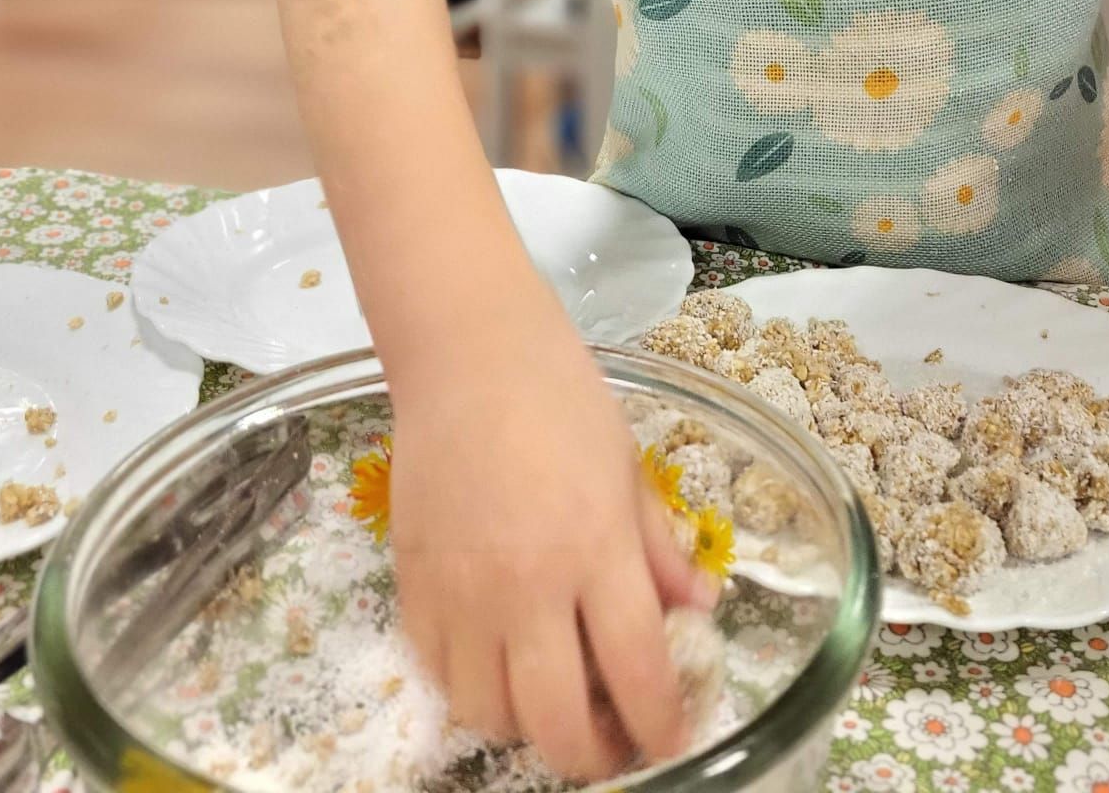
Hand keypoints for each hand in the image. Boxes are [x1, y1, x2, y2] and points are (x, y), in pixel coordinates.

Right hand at [388, 288, 714, 779]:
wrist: (468, 355)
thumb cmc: (562, 396)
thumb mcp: (628, 467)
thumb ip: (658, 548)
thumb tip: (697, 611)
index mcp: (595, 549)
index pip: (637, 672)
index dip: (662, 726)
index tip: (674, 739)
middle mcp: (526, 587)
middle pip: (557, 723)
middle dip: (594, 754)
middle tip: (613, 737)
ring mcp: (461, 593)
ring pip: (488, 714)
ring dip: (528, 724)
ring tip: (554, 697)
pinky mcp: (412, 586)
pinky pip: (437, 675)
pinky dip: (471, 687)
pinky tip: (499, 660)